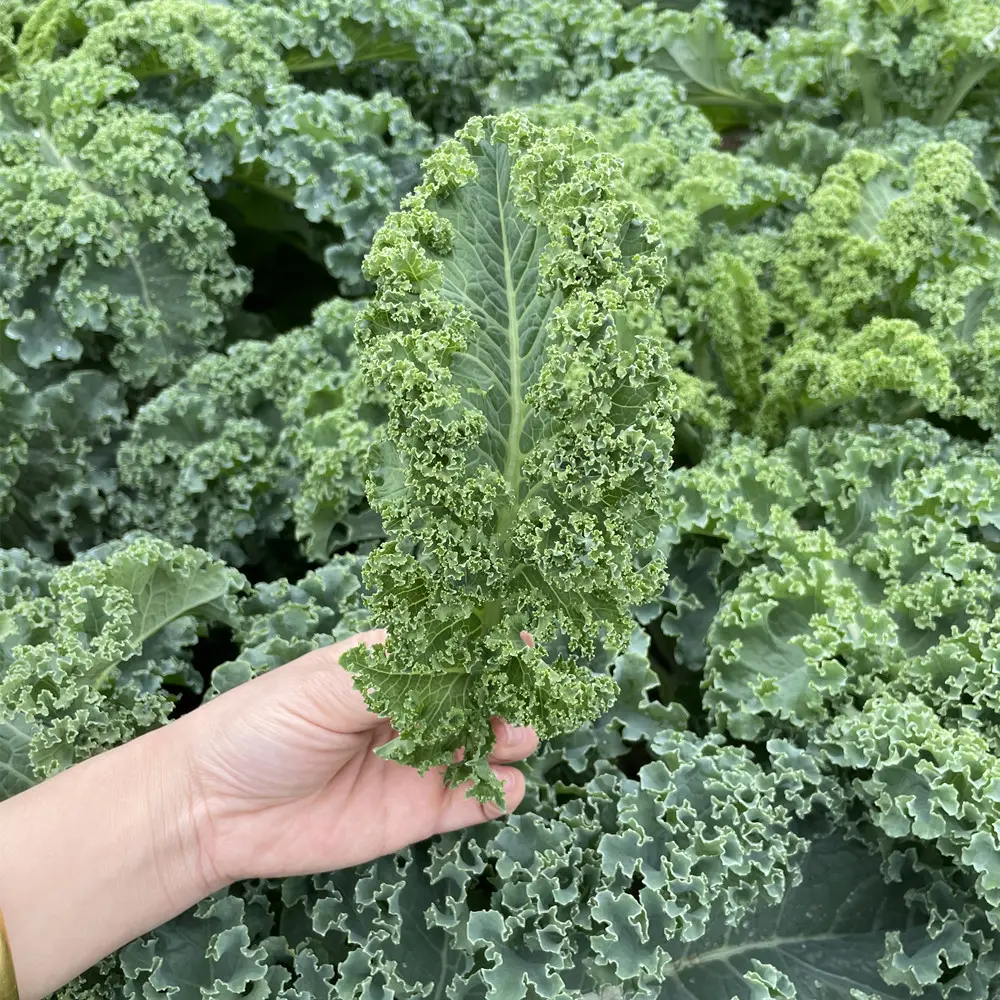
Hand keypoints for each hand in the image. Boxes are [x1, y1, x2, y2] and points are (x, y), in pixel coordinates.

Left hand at [178, 630, 538, 888]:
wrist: (216, 810)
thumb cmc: (262, 728)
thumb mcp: (325, 686)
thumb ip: (395, 675)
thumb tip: (460, 661)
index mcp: (391, 666)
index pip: (454, 647)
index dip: (490, 644)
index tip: (522, 642)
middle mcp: (414, 709)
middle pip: (482, 695)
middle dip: (509, 694)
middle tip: (518, 701)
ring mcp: (421, 760)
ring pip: (490, 744)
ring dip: (513, 738)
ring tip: (509, 739)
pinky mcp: (420, 811)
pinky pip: (476, 800)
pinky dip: (501, 792)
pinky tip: (499, 786)